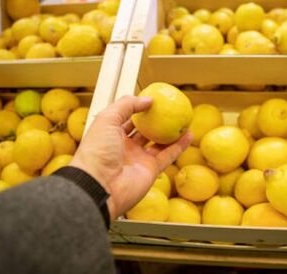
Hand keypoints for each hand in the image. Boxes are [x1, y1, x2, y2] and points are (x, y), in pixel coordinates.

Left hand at [70, 96, 191, 219]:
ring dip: (170, 133)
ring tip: (182, 120)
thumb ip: (127, 105)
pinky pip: (168, 155)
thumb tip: (148, 99)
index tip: (152, 101)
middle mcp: (125, 147)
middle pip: (144, 131)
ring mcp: (139, 159)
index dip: (138, 109)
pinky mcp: (151, 170)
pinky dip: (180, 146)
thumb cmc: (97, 151)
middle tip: (169, 109)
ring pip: (159, 143)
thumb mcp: (107, 119)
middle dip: (155, 121)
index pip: (127, 119)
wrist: (99, 186)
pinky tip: (189, 135)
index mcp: (111, 135)